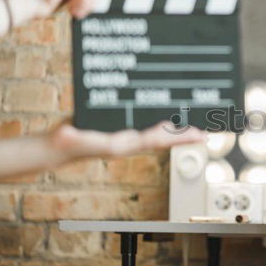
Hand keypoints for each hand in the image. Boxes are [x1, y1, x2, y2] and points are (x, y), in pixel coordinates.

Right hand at [49, 120, 203, 160]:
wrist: (60, 148)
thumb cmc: (64, 144)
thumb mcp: (65, 138)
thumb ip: (68, 137)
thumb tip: (65, 134)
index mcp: (121, 144)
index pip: (153, 140)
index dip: (173, 137)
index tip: (193, 135)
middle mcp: (129, 142)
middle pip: (162, 139)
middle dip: (182, 137)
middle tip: (205, 134)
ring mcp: (127, 138)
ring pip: (158, 134)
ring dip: (176, 130)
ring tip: (195, 126)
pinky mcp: (123, 131)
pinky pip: (148, 127)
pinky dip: (162, 123)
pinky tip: (170, 117)